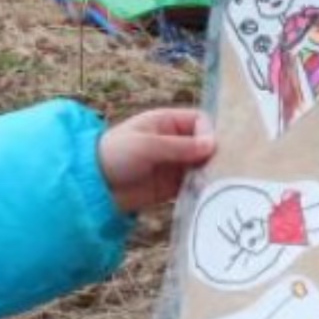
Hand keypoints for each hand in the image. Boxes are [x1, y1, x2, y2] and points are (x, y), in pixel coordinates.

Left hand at [95, 106, 217, 216]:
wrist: (94, 184)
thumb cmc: (115, 154)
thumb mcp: (147, 145)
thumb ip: (179, 146)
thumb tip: (213, 144)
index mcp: (166, 122)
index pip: (199, 121)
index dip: (208, 133)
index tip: (211, 150)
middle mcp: (174, 142)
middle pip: (205, 146)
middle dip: (215, 156)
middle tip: (224, 171)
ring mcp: (173, 165)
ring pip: (202, 167)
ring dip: (210, 175)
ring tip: (219, 186)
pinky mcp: (172, 186)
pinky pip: (193, 186)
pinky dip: (202, 191)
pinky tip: (209, 197)